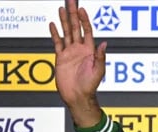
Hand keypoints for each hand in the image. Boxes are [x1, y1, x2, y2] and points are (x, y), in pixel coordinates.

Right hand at [49, 0, 106, 126]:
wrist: (78, 96)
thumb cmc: (90, 86)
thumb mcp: (98, 71)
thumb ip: (100, 57)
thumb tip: (104, 44)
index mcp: (90, 51)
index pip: (87, 31)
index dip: (84, 20)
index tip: (81, 9)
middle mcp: (80, 49)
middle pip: (76, 28)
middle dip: (73, 15)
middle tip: (70, 1)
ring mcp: (70, 52)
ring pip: (66, 32)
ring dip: (64, 20)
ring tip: (61, 8)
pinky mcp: (61, 58)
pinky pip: (57, 43)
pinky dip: (55, 34)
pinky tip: (53, 24)